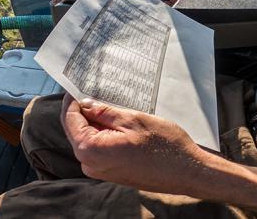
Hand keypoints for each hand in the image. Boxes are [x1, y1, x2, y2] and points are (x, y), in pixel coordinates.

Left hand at [61, 96, 208, 192]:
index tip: (78, 85)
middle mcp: (90, 164)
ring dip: (96, 121)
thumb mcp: (133, 120)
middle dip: (84, 109)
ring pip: (89, 138)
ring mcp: (100, 170)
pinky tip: (117, 120)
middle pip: (76, 129)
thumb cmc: (164, 147)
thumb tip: (86, 104)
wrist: (185, 171)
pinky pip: (100, 147)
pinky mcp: (111, 171)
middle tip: (94, 89)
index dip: (73, 100)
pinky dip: (104, 132)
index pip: (70, 119)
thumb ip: (105, 112)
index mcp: (91, 150)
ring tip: (110, 103)